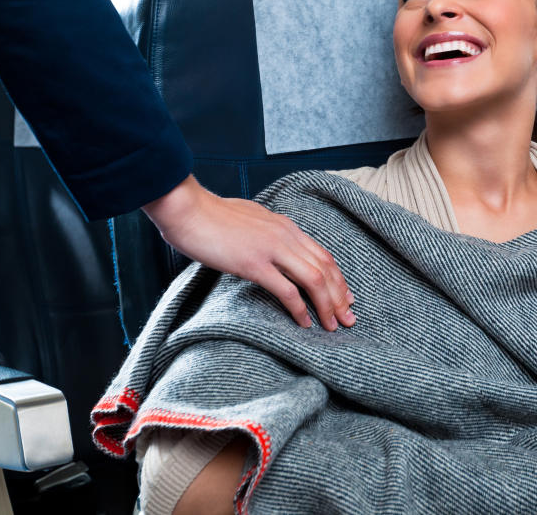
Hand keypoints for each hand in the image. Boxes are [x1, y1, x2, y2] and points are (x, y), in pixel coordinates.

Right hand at [142, 175, 354, 330]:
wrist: (187, 209)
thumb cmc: (212, 216)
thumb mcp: (250, 219)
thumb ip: (267, 232)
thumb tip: (272, 244)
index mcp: (286, 226)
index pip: (323, 255)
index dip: (338, 278)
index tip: (346, 297)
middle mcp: (286, 236)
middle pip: (325, 269)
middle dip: (340, 296)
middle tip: (349, 318)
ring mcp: (272, 249)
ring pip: (314, 280)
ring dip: (327, 305)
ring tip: (333, 325)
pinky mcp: (254, 264)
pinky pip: (287, 290)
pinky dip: (300, 309)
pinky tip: (305, 323)